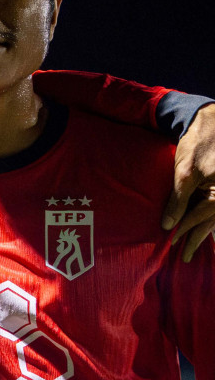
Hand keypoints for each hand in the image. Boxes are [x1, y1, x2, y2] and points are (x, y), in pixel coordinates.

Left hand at [162, 104, 214, 260]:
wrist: (212, 121)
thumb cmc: (199, 144)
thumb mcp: (185, 173)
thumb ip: (178, 201)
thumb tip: (168, 225)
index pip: (201, 219)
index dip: (185, 232)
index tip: (171, 245)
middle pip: (211, 222)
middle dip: (196, 239)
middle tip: (184, 258)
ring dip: (202, 230)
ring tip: (191, 247)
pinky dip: (207, 218)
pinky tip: (199, 226)